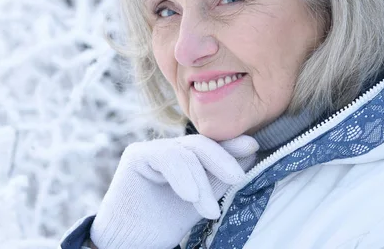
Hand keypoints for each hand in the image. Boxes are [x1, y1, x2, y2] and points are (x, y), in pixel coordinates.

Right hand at [89, 134, 258, 248]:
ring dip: (202, 183)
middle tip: (238, 177)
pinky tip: (190, 196)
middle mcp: (167, 149)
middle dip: (222, 158)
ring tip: (209, 211)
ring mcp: (150, 150)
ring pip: (186, 152)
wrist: (130, 242)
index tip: (253, 147)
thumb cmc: (162, 223)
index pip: (209, 146)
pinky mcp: (136, 155)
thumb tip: (250, 153)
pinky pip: (166, 156)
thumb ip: (219, 179)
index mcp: (183, 158)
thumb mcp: (200, 201)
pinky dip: (183, 176)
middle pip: (200, 144)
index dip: (230, 146)